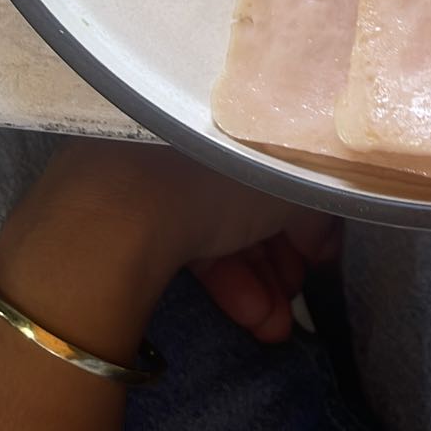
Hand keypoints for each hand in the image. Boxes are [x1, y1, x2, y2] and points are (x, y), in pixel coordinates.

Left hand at [0, 139, 339, 343]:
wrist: (108, 217)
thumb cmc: (209, 182)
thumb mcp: (281, 186)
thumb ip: (311, 203)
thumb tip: (322, 230)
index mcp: (221, 102)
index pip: (275, 156)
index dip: (305, 205)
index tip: (320, 249)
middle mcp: (184, 129)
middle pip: (245, 195)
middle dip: (280, 253)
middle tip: (299, 291)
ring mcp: (148, 174)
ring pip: (215, 225)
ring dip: (257, 279)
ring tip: (276, 328)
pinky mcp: (124, 218)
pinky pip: (184, 245)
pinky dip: (221, 281)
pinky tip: (249, 321)